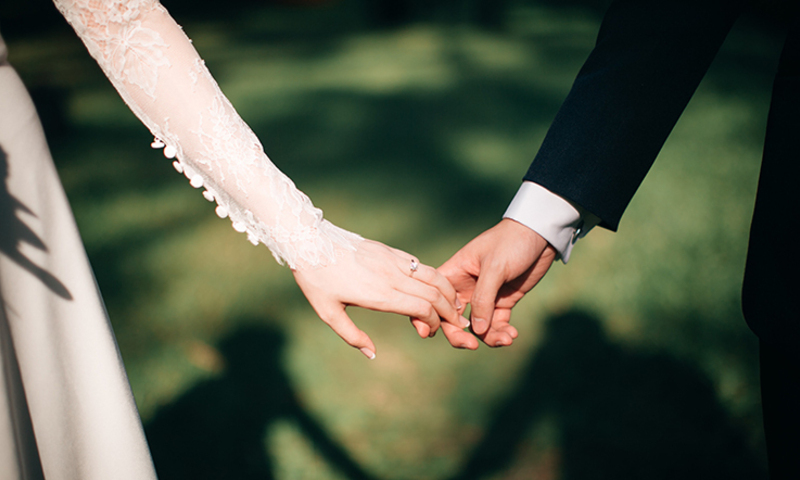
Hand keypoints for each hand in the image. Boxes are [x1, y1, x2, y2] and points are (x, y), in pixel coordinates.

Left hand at [292, 239, 468, 358]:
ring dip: (448, 292)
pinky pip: (419, 264)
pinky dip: (434, 277)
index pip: (422, 308)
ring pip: (433, 275)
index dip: (433, 322)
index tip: (429, 332)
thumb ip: (352, 336)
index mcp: (379, 294)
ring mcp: (392, 260)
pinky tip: (436, 286)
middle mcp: (391, 276)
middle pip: (434, 293)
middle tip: (457, 323)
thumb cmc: (316, 280)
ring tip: (455, 305)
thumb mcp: (328, 313)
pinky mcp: (390, 250)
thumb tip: (372, 354)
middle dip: (450, 311)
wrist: (310, 241)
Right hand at [437, 219, 556, 348]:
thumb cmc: (511, 242)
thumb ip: (483, 299)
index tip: (433, 333)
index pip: (435, 298)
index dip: (431, 316)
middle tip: (472, 346)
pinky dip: (502, 332)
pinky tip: (512, 335)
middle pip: (453, 319)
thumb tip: (476, 331)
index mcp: (454, 273)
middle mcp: (465, 287)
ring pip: (477, 326)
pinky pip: (497, 324)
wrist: (540, 234)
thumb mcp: (495, 267)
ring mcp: (485, 296)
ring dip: (488, 337)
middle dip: (460, 335)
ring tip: (506, 339)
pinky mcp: (503, 301)